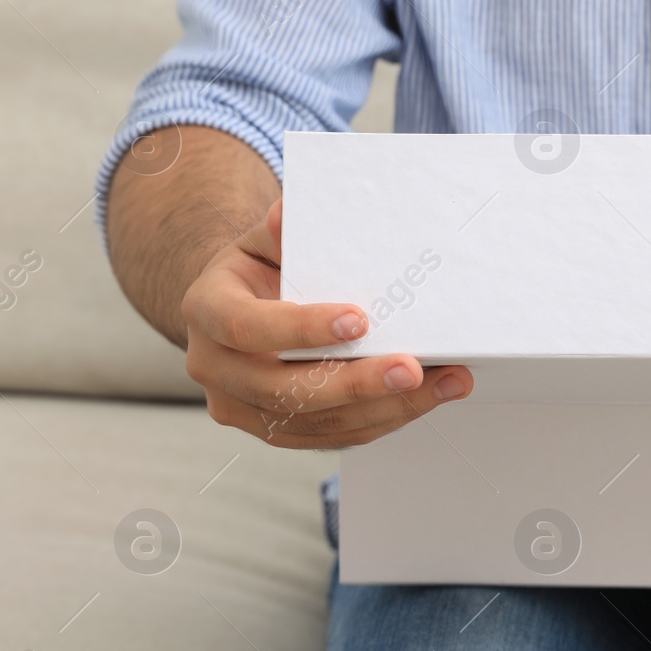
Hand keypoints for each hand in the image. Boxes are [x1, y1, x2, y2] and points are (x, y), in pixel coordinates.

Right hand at [181, 199, 471, 447]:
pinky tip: (424, 399)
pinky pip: (333, 435)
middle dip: (357, 383)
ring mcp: (242, 407)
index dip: (301, 329)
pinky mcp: (275, 429)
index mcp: (206, 311)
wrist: (237, 308)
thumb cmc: (258, 269)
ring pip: (318, 421)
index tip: (360, 321)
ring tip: (444, 384)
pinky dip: (383, 419)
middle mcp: (215, 367)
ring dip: (387, 408)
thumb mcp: (262, 241)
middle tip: (413, 369)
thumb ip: (280, 233)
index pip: (247, 327)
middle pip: (285, 390)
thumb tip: (287, 214)